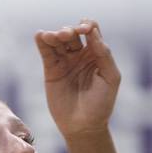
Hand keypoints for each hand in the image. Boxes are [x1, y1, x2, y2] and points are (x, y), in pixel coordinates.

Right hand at [35, 19, 120, 138]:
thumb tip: (92, 32)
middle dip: (69, 30)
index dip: (88, 25)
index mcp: (97, 54)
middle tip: (67, 36)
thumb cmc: (101, 105)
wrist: (84, 127)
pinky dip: (42, 41)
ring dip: (55, 34)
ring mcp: (65, 62)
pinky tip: (40, 35)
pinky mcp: (51, 71)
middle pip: (73, 32)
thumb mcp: (110, 78)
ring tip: (53, 37)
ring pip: (58, 40)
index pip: (92, 30)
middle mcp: (80, 55)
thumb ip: (104, 54)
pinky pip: (46, 52)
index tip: (85, 30)